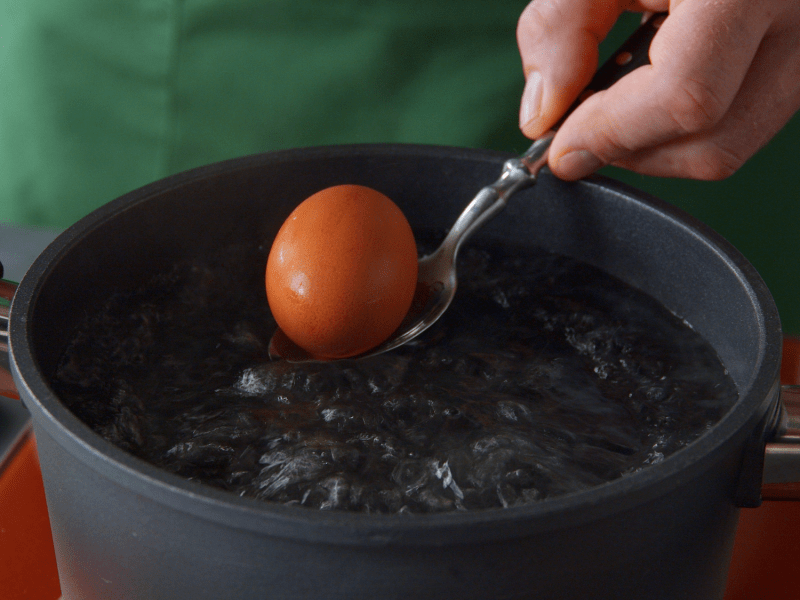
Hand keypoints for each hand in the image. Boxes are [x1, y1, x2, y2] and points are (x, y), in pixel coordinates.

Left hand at [517, 0, 799, 179]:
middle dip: (630, 150)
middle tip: (580, 128)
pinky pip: (744, 123)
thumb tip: (542, 112)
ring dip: (656, 145)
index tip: (560, 148)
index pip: (683, 96)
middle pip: (712, 143)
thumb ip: (559, 27)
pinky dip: (686, 128)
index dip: (611, 135)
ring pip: (732, 144)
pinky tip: (653, 87)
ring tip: (615, 102)